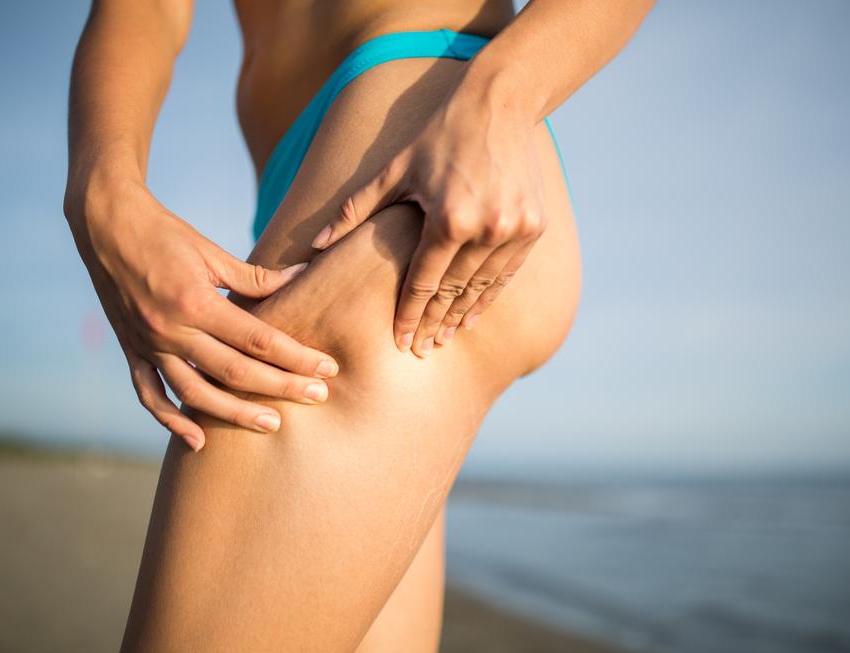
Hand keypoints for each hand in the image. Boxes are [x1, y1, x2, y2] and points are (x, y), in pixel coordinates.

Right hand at [65, 177, 338, 449]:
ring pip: (196, 393)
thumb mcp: (212, 252)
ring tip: (272, 424)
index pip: (258, 339)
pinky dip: (172, 421)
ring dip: (235, 413)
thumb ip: (256, 276)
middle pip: (235, 371)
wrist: (106, 226)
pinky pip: (150, 394)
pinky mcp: (132, 351)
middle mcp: (171, 329)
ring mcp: (149, 345)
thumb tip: (302, 278)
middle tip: (317, 397)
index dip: (296, 356)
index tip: (326, 368)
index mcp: (196, 302)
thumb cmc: (165, 234)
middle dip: (281, 387)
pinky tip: (199, 442)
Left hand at [309, 77, 547, 357]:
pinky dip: (490, 297)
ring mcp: (514, 230)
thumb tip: (315, 247)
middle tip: (422, 352)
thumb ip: (355, 211)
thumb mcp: (394, 169)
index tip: (401, 343)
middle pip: (453, 291)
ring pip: (482, 287)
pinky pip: (507, 273)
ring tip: (445, 339)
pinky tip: (474, 315)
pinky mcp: (534, 227)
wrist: (501, 103)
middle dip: (434, 324)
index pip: (423, 283)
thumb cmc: (440, 135)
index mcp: (448, 219)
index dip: (410, 316)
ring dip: (462, 317)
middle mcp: (485, 230)